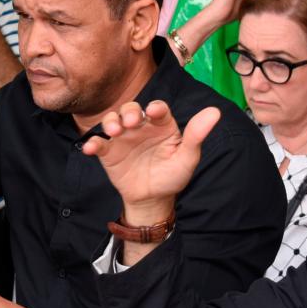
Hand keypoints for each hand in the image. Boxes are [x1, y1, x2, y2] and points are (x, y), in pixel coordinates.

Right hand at [78, 99, 222, 221]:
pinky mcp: (108, 152)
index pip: (158, 109)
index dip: (156, 108)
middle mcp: (141, 127)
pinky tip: (91, 148)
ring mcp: (123, 138)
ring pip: (113, 120)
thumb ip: (197, 135)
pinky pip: (99, 143)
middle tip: (131, 122)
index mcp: (162, 125)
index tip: (154, 111)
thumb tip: (215, 112)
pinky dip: (93, 143)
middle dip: (130, 112)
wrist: (152, 199)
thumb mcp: (187, 157)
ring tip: (114, 131)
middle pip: (132, 109)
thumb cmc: (172, 175)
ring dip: (111, 121)